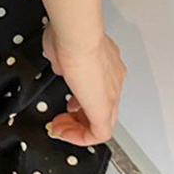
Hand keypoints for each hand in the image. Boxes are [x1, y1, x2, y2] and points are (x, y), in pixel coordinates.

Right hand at [40, 23, 126, 146]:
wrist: (76, 36)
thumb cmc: (68, 35)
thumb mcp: (60, 51)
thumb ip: (62, 63)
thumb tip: (59, 68)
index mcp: (106, 64)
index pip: (98, 89)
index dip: (80, 100)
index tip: (66, 104)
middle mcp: (113, 80)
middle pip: (102, 109)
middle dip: (78, 118)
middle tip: (61, 121)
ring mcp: (111, 94)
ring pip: (102, 122)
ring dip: (79, 128)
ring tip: (61, 128)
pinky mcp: (103, 107)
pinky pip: (98, 133)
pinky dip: (80, 137)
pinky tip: (65, 134)